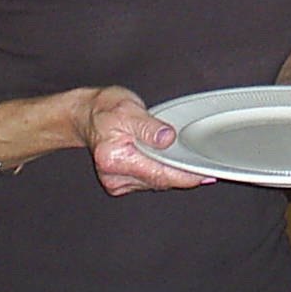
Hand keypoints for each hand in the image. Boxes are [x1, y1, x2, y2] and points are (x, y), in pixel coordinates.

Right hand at [78, 86, 213, 195]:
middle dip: (181, 173)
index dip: (183, 175)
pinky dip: (160, 172)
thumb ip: (148, 126)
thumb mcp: (129, 108)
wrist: (87, 114)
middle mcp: (113, 175)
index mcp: (114, 157)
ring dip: (170, 172)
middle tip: (201, 163)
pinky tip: (165, 160)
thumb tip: (167, 138)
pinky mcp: (120, 183)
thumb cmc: (106, 109)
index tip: (203, 174)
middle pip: (158, 181)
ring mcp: (116, 181)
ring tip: (180, 156)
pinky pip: (148, 181)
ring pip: (155, 183)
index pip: (157, 173)